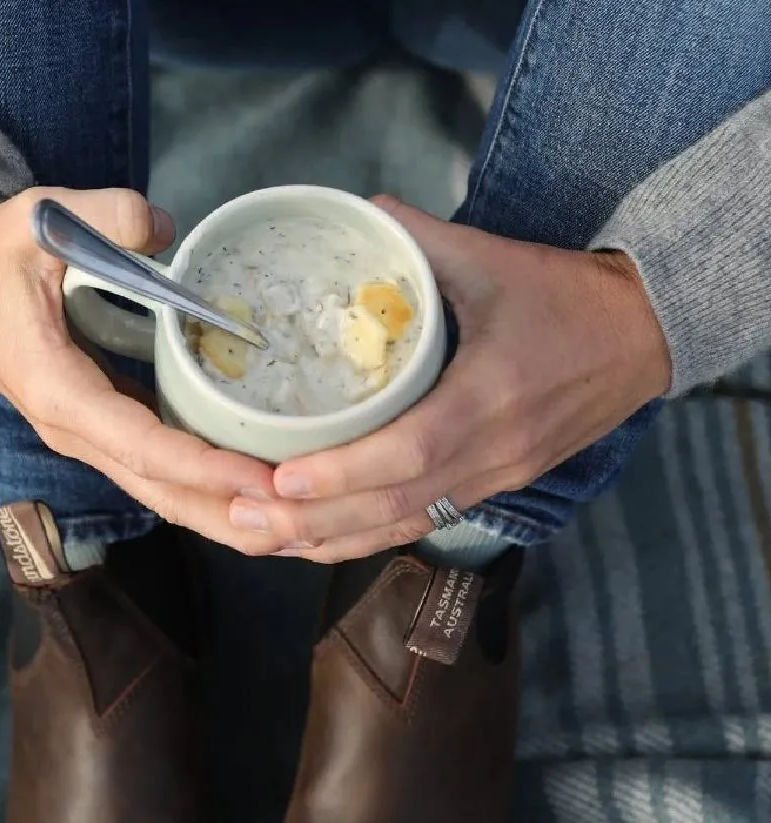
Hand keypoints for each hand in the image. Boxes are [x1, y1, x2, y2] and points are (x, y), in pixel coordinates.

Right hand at [0, 187, 276, 548]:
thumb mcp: (35, 220)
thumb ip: (102, 217)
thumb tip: (160, 228)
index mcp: (61, 393)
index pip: (143, 446)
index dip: (203, 467)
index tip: (261, 479)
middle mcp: (79, 432)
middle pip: (162, 493)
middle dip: (228, 515)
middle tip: (298, 526)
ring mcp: (95, 440)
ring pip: (166, 495)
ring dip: (226, 516)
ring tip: (293, 529)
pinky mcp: (112, 434)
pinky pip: (166, 476)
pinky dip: (211, 492)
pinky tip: (261, 495)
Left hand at [225, 195, 671, 562]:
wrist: (645, 339)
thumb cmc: (567, 297)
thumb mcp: (496, 258)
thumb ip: (421, 238)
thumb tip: (355, 213)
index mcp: (491, 397)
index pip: (410, 451)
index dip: (343, 473)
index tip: (281, 478)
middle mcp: (492, 455)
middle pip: (395, 507)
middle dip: (315, 521)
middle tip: (245, 518)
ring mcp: (495, 481)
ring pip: (403, 528)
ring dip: (330, 541)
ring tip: (262, 538)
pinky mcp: (493, 491)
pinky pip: (421, 525)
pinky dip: (364, 538)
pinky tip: (316, 542)